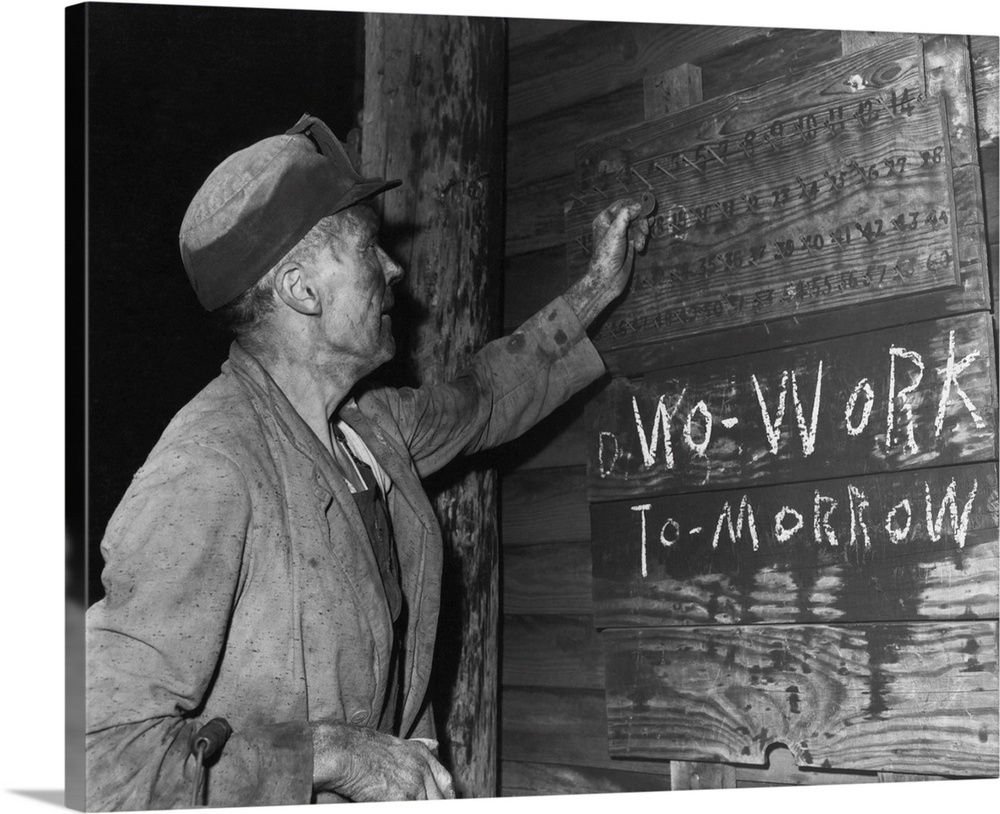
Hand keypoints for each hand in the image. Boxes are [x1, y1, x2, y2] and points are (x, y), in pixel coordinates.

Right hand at [311, 721, 455, 800]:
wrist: (347, 751)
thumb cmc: (363, 749)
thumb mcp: (399, 742)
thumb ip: (420, 747)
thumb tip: (436, 744)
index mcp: (422, 755)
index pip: (446, 780)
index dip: (448, 796)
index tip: (447, 802)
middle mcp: (422, 768)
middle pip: (441, 798)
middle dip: (436, 805)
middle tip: (428, 807)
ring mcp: (415, 785)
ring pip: (429, 806)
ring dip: (421, 807)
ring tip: (402, 803)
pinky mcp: (403, 799)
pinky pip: (413, 809)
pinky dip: (405, 809)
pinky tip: (391, 806)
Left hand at [565, 198, 649, 326]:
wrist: (608, 278)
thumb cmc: (607, 255)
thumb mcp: (615, 230)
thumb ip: (626, 214)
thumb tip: (637, 206)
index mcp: (605, 220)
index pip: (621, 204)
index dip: (633, 205)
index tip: (644, 208)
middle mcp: (613, 226)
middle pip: (633, 214)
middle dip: (640, 221)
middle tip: (645, 227)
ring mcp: (622, 235)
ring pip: (638, 225)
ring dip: (642, 232)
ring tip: (640, 243)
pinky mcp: (629, 244)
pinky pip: (640, 235)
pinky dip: (642, 240)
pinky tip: (640, 248)